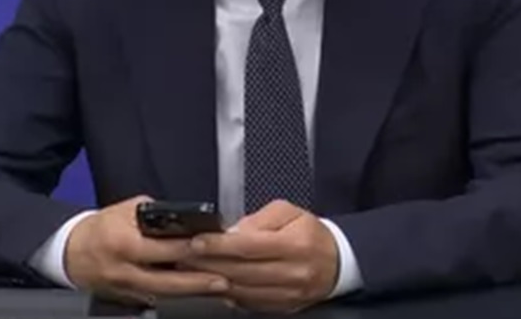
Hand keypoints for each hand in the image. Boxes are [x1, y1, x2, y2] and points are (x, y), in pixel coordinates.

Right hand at [64, 195, 228, 306]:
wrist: (71, 253)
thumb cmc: (99, 229)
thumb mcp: (124, 210)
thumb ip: (153, 213)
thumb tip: (180, 217)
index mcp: (124, 243)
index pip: (163, 248)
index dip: (188, 248)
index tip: (210, 246)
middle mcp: (126, 270)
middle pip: (168, 280)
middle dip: (198, 282)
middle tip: (223, 280)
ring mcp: (127, 289)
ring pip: (165, 294)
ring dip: (192, 293)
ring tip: (218, 290)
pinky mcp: (128, 299)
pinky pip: (157, 299)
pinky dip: (177, 297)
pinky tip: (196, 294)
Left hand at [187, 201, 338, 313]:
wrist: (337, 262)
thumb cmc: (310, 233)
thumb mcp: (288, 212)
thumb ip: (259, 219)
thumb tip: (232, 231)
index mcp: (295, 244)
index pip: (250, 246)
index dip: (219, 245)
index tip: (196, 242)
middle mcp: (292, 272)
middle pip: (242, 271)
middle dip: (207, 264)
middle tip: (183, 256)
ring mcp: (287, 294)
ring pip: (242, 291)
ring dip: (212, 281)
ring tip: (191, 270)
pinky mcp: (283, 307)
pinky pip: (249, 304)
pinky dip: (228, 294)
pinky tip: (213, 284)